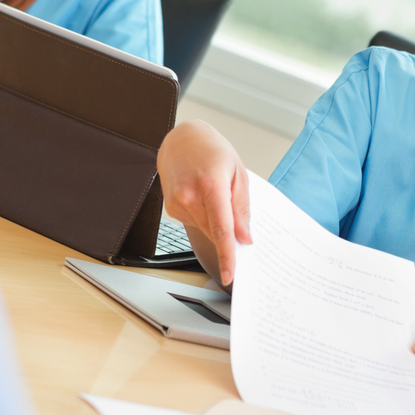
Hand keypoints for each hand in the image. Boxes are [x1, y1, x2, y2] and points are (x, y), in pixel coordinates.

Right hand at [156, 120, 250, 283]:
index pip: (221, 228)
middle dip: (227, 234)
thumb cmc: (212, 151)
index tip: (231, 274)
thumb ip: (241, 208)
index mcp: (210, 185)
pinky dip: (204, 216)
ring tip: (213, 194)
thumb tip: (244, 238)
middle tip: (235, 217)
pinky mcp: (171, 209)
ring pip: (205, 229)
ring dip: (215, 221)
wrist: (181, 140)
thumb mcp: (238, 173)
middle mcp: (189, 196)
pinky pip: (195, 223)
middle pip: (213, 232)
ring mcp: (176, 203)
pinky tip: (202, 196)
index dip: (227, 254)